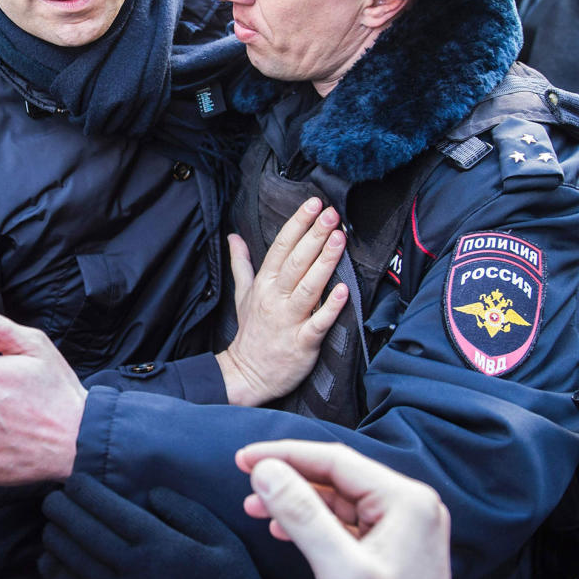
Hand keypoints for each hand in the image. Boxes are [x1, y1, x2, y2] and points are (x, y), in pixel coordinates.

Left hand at [40, 476, 280, 578]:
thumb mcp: (222, 539)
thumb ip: (186, 510)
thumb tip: (150, 493)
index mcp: (161, 545)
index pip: (111, 511)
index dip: (86, 493)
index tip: (73, 479)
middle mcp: (136, 571)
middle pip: (86, 534)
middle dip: (63, 512)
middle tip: (51, 497)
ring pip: (77, 563)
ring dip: (57, 539)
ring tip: (48, 522)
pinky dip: (58, 575)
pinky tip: (49, 559)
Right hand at [218, 197, 347, 406]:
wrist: (247, 374)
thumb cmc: (251, 332)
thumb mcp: (242, 293)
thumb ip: (241, 263)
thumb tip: (233, 236)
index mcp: (264, 284)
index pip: (281, 247)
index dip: (298, 224)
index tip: (313, 204)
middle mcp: (275, 298)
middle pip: (296, 261)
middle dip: (315, 235)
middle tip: (332, 214)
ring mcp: (289, 319)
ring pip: (308, 286)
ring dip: (325, 262)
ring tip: (339, 239)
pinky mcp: (302, 342)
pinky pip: (318, 322)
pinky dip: (330, 307)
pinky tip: (344, 290)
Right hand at [236, 441, 454, 578]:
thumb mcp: (340, 572)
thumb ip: (302, 515)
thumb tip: (266, 471)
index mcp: (407, 501)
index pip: (335, 460)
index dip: (285, 455)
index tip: (245, 458)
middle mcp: (409, 507)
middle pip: (335, 476)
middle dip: (287, 478)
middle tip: (246, 479)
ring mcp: (401, 529)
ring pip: (336, 499)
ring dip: (295, 501)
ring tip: (255, 506)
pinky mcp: (390, 550)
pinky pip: (344, 523)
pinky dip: (310, 522)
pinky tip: (282, 528)